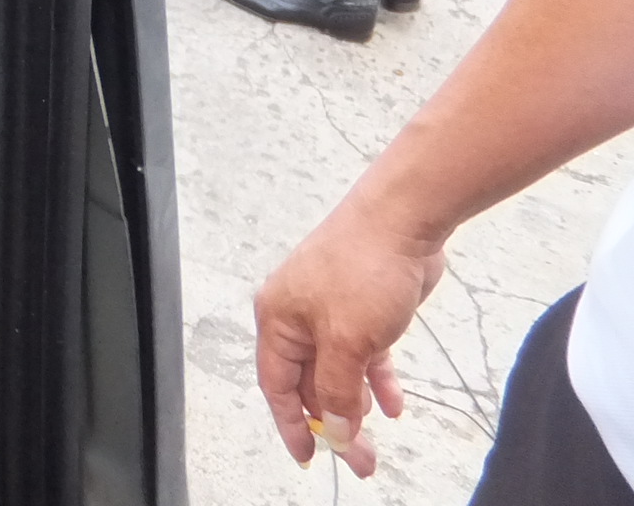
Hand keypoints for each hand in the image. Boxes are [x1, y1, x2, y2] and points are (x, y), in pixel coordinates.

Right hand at [253, 195, 446, 477]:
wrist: (402, 221)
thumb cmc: (362, 268)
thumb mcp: (347, 341)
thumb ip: (338, 390)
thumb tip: (336, 430)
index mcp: (278, 320)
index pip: (277, 385)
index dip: (292, 425)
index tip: (309, 458)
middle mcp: (298, 317)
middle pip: (309, 383)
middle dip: (333, 423)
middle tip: (359, 458)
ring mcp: (329, 312)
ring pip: (338, 372)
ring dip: (357, 405)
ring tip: (377, 440)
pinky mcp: (361, 308)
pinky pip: (364, 355)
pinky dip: (376, 379)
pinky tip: (394, 403)